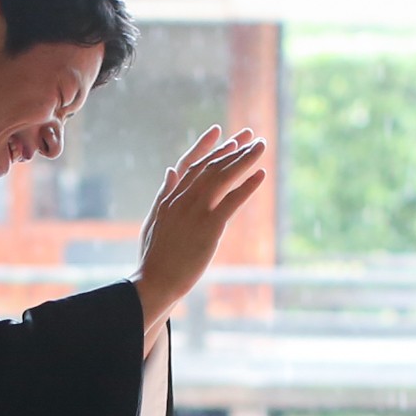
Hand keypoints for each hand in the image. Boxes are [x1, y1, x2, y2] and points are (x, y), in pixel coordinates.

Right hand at [133, 126, 269, 333]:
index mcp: (170, 197)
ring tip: (261, 146)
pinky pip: (232, 201)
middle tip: (251, 135)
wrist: (155, 281)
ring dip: (244, 160)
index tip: (222, 133)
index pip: (192, 164)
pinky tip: (261, 174)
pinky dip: (247, 186)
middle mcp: (183, 199)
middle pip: (212, 166)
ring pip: (223, 178)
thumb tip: (170, 170)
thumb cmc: (154, 257)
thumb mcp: (154, 220)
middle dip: (233, 148)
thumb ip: (164, 194)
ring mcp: (196, 212)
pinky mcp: (209, 227)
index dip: (208, 147)